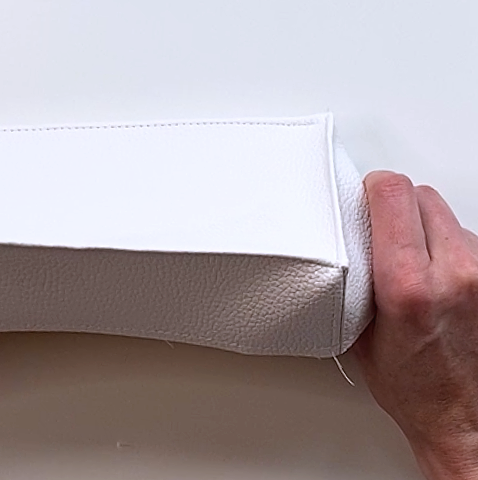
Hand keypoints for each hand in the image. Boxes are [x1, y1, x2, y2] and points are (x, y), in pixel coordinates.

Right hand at [355, 172, 477, 479]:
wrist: (465, 418)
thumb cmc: (414, 388)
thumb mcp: (359, 332)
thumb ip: (356, 278)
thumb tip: (349, 239)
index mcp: (409, 285)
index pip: (394, 194)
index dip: (373, 188)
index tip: (363, 196)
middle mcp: (454, 272)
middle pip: (421, 195)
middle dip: (396, 206)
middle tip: (380, 232)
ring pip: (446, 215)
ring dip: (424, 228)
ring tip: (410, 264)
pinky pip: (466, 238)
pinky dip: (446, 247)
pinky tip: (435, 277)